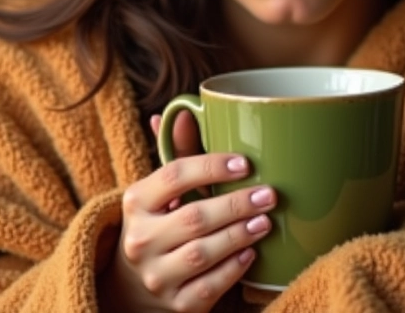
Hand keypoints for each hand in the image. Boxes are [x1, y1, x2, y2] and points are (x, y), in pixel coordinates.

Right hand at [98, 112, 275, 312]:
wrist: (135, 284)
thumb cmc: (161, 220)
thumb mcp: (162, 188)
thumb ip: (179, 150)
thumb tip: (186, 110)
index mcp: (136, 201)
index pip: (174, 175)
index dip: (212, 166)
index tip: (245, 164)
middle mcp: (140, 240)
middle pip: (194, 217)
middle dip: (237, 204)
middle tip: (270, 194)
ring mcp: (156, 276)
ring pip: (202, 254)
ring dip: (239, 235)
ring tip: (266, 221)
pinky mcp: (175, 305)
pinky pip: (209, 288)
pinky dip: (233, 269)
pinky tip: (251, 253)